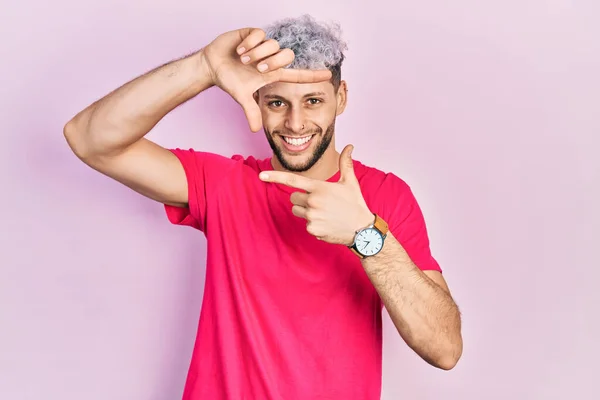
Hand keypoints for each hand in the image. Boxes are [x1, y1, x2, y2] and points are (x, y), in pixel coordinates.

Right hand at [201, 28, 332, 131]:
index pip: (297, 74)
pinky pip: (259, 34)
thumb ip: (251, 111)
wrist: (212, 65)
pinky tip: (239, 49)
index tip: (328, 75)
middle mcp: (271, 58)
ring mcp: (263, 45)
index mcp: (272, 73)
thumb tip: (256, 130)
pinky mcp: (252, 33)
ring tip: (243, 59)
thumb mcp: (241, 96)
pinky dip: (248, 43)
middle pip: (287, 55)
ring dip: (256, 54)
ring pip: (272, 44)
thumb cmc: (230, 79)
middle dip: (272, 62)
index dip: (312, 75)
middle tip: (256, 68)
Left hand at [259, 145, 374, 245]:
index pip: (292, 180)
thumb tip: (350, 146)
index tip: (262, 175)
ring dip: (306, 211)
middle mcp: (312, 201)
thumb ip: (346, 163)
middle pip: (293, 197)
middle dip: (303, 198)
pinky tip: (326, 223)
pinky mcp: (312, 229)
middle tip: (321, 202)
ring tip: (324, 213)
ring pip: (297, 211)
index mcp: (319, 187)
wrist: (362, 230)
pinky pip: (305, 224)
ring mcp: (311, 216)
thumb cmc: (355, 204)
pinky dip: (313, 224)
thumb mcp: (350, 182)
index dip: (275, 177)